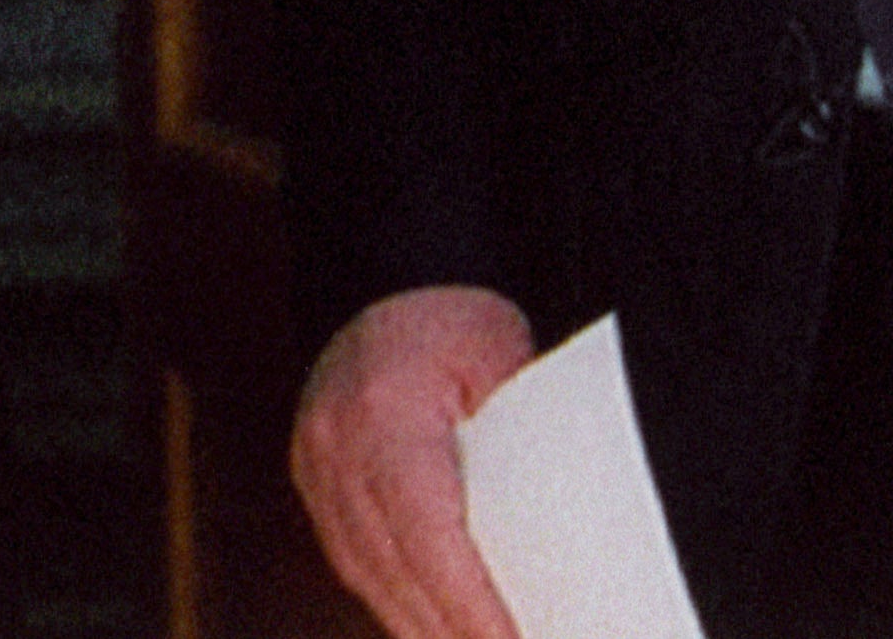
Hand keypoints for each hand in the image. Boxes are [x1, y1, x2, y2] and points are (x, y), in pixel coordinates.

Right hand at [290, 285, 538, 638]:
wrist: (378, 289)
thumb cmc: (450, 320)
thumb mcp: (503, 356)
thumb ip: (529, 432)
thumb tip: (577, 525)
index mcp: (382, 413)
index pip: (426, 533)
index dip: (468, 604)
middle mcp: (334, 447)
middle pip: (395, 570)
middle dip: (454, 632)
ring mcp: (315, 470)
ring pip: (370, 578)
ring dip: (425, 630)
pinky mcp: (314, 487)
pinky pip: (357, 565)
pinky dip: (401, 606)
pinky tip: (440, 633)